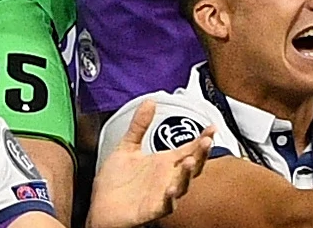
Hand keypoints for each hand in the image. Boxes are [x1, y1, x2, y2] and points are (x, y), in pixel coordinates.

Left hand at [88, 98, 207, 226]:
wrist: (101, 207)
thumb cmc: (116, 183)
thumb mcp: (127, 147)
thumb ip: (139, 126)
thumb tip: (149, 102)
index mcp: (163, 163)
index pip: (188, 149)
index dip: (201, 139)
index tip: (212, 128)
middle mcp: (167, 178)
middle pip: (191, 166)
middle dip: (200, 154)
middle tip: (206, 142)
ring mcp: (161, 195)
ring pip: (182, 185)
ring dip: (187, 174)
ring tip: (189, 161)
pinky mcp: (152, 210)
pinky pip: (166, 206)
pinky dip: (170, 198)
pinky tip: (170, 190)